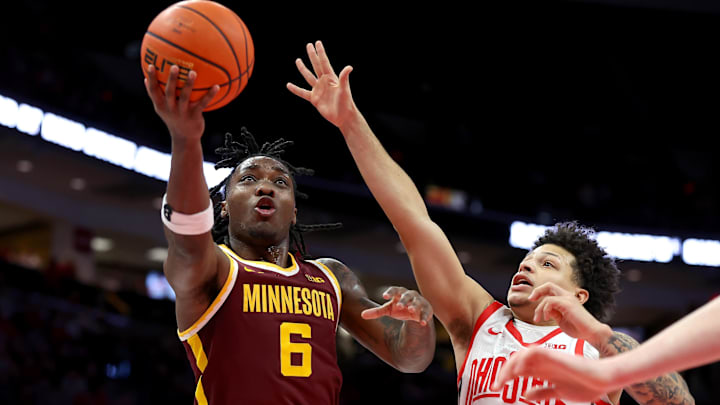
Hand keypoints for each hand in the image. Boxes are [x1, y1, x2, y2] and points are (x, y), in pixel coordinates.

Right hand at [144, 64, 218, 139]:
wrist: (184, 138)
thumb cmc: (173, 118)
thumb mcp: (162, 108)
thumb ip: (155, 95)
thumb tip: (145, 79)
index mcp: (161, 105)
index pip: (153, 90)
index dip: (151, 78)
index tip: (151, 65)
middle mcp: (170, 108)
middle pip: (169, 92)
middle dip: (171, 79)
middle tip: (174, 66)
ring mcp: (183, 112)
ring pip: (185, 96)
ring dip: (189, 84)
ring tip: (193, 72)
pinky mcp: (194, 116)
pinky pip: (203, 103)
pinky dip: (210, 95)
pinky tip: (217, 86)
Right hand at [286, 41, 356, 128]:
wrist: (343, 116)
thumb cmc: (346, 102)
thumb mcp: (344, 89)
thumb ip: (344, 78)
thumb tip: (349, 67)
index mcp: (331, 77)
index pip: (324, 62)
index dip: (320, 52)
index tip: (317, 43)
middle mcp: (324, 81)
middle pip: (316, 65)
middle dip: (312, 55)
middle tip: (308, 45)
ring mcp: (318, 89)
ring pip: (309, 76)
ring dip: (303, 68)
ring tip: (298, 60)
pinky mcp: (314, 99)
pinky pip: (303, 93)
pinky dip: (296, 89)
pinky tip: (289, 85)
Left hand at [361, 287, 433, 325]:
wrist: (415, 313)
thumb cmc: (399, 308)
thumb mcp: (388, 310)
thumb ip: (376, 312)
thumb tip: (362, 315)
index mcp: (399, 293)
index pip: (394, 290)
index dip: (389, 292)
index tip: (384, 296)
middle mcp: (410, 295)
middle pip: (406, 295)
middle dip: (403, 300)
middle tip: (399, 305)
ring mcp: (419, 301)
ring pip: (417, 302)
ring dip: (414, 306)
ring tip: (410, 310)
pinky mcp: (427, 309)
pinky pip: (426, 312)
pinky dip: (424, 317)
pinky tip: (422, 322)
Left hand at [491, 346, 612, 401]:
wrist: (602, 380)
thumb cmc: (584, 386)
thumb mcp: (558, 392)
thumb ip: (542, 392)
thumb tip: (526, 394)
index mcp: (543, 371)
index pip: (518, 370)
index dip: (505, 377)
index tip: (495, 388)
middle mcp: (543, 363)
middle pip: (516, 362)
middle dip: (503, 373)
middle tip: (495, 386)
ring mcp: (548, 358)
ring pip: (522, 354)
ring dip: (511, 365)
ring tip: (504, 378)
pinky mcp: (555, 356)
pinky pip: (534, 352)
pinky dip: (524, 359)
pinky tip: (518, 370)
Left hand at [531, 282, 610, 345]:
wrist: (592, 333)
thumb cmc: (579, 328)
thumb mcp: (561, 319)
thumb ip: (554, 313)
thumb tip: (545, 310)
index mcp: (566, 299)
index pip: (550, 289)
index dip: (540, 292)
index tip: (532, 299)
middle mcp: (567, 296)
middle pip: (549, 285)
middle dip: (537, 291)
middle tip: (531, 299)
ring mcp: (568, 299)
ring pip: (547, 297)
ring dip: (539, 309)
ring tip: (539, 318)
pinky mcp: (567, 304)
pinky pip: (550, 302)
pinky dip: (545, 310)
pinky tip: (547, 318)